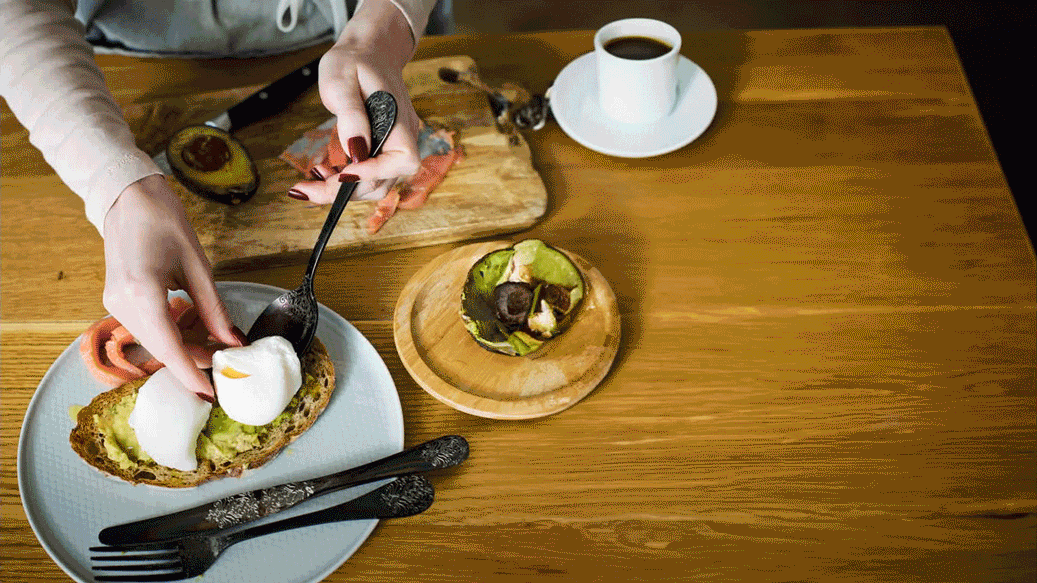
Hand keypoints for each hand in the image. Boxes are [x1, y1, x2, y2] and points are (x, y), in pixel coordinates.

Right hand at [101, 175, 244, 400]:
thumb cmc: (164, 222)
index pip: (169, 347)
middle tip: (225, 365)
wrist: (128, 198)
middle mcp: (121, 303)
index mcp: (142, 291)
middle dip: (192, 362)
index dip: (191, 374)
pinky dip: (169, 336)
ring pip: (152, 342)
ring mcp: (113, 303)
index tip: (210, 394)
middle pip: (160, 349)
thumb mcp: (197, 265)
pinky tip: (191, 333)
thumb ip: (213, 308)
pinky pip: (145, 329)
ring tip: (214, 348)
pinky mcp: (115, 300)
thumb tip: (232, 341)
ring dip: (182, 349)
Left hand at [289, 0, 420, 203]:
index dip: (373, 172)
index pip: (402, 159)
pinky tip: (322, 173)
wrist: (368, 52)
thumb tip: (356, 151)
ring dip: (343, 191)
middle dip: (344, 191)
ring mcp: (394, 147)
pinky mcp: (382, 151)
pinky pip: (368, 176)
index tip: (341, 175)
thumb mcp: (341, 81)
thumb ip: (351, 115)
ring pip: (374, 185)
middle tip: (305, 189)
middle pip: (382, 181)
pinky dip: (345, 182)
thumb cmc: (354, 62)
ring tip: (310, 182)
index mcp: (400, 120)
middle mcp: (403, 139)